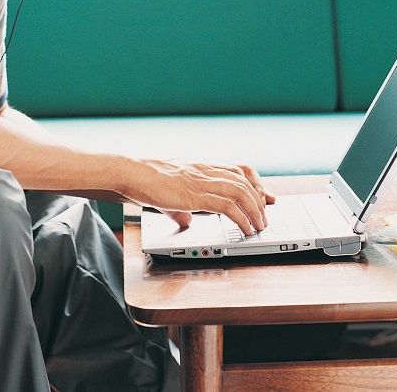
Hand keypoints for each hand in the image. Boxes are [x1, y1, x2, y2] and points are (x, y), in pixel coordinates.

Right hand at [127, 159, 275, 235]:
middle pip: (245, 179)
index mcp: (201, 167)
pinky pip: (228, 206)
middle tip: (265, 216)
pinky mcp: (196, 195)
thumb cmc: (145, 179)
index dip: (256, 182)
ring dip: (255, 210)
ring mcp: (201, 181)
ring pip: (241, 191)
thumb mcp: (169, 193)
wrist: (131, 172)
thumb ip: (180, 207)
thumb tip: (186, 220)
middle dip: (260, 199)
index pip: (238, 169)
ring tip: (260, 226)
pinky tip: (245, 229)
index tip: (265, 196)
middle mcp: (205, 170)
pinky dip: (242, 218)